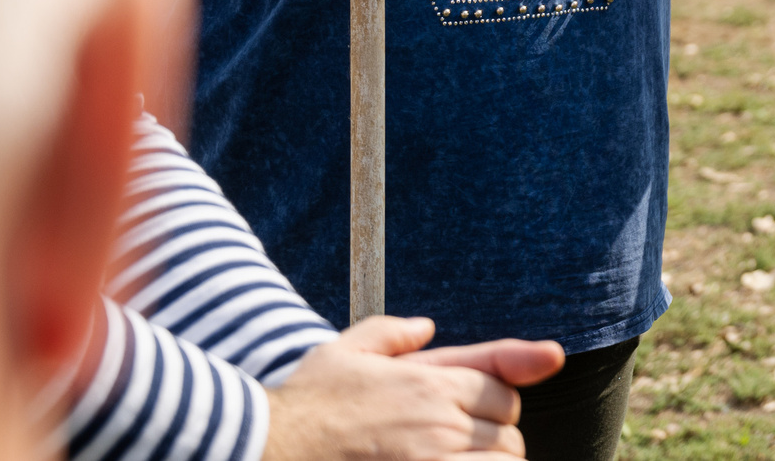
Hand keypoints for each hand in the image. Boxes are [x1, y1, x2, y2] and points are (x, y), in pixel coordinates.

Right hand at [263, 315, 562, 460]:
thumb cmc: (305, 406)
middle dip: (495, 438)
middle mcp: (441, 425)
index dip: (494, 402)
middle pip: (508, 433)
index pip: (502, 390)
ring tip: (461, 460)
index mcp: (431, 385)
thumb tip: (424, 326)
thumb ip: (391, 333)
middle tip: (463, 444)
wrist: (266, 448)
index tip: (479, 414)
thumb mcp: (344, 353)